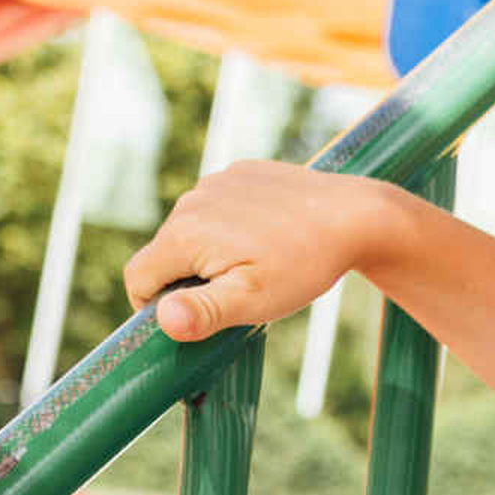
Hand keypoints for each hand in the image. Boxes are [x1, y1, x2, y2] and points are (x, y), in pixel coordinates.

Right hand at [122, 161, 403, 341]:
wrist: (356, 215)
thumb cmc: (304, 264)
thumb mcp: (253, 299)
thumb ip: (203, 311)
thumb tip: (161, 320)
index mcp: (184, 233)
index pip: (138, 279)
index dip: (156, 308)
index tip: (197, 318)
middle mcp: (190, 201)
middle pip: (164, 255)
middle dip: (188, 281)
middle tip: (239, 294)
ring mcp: (215, 182)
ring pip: (191, 232)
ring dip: (210, 256)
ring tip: (259, 265)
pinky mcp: (239, 173)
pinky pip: (217, 209)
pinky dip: (231, 229)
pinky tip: (269, 238)